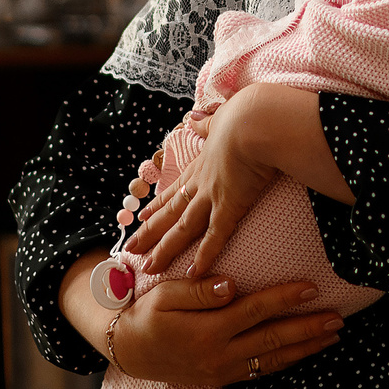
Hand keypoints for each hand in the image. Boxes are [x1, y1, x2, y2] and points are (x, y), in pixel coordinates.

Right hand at [60, 260, 340, 387]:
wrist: (128, 351)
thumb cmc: (146, 315)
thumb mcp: (164, 296)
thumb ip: (198, 291)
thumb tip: (230, 285)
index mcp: (206, 330)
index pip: (254, 311)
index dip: (284, 299)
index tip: (312, 287)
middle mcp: (218, 355)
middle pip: (272, 340)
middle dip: (308, 329)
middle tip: (338, 319)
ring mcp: (222, 370)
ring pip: (272, 360)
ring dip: (305, 349)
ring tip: (333, 336)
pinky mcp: (222, 378)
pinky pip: (260, 371)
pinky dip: (285, 362)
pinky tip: (304, 352)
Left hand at [125, 86, 285, 279]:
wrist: (257, 121)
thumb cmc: (246, 115)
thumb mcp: (221, 116)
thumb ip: (208, 122)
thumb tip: (194, 116)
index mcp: (203, 161)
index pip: (175, 188)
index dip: (158, 203)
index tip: (141, 216)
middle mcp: (203, 181)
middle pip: (170, 212)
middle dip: (150, 232)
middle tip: (131, 249)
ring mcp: (213, 195)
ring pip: (184, 228)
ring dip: (165, 249)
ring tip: (149, 267)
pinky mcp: (230, 205)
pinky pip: (215, 236)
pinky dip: (204, 255)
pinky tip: (193, 273)